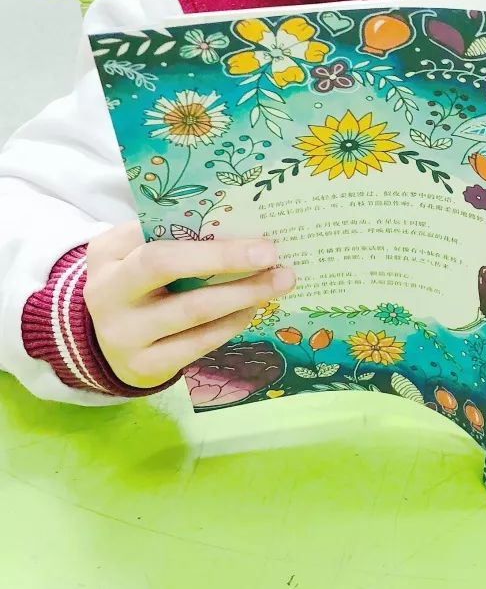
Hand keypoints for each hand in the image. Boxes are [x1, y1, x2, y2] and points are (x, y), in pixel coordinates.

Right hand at [84, 221, 295, 389]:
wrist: (105, 344)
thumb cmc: (133, 285)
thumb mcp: (134, 253)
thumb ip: (169, 235)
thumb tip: (236, 224)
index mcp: (107, 254)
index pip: (151, 232)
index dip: (200, 229)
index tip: (248, 227)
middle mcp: (108, 293)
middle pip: (166, 266)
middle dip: (224, 258)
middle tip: (271, 254)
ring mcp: (124, 333)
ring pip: (192, 310)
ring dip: (242, 294)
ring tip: (278, 282)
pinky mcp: (144, 365)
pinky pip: (198, 344)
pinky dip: (231, 324)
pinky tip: (252, 310)